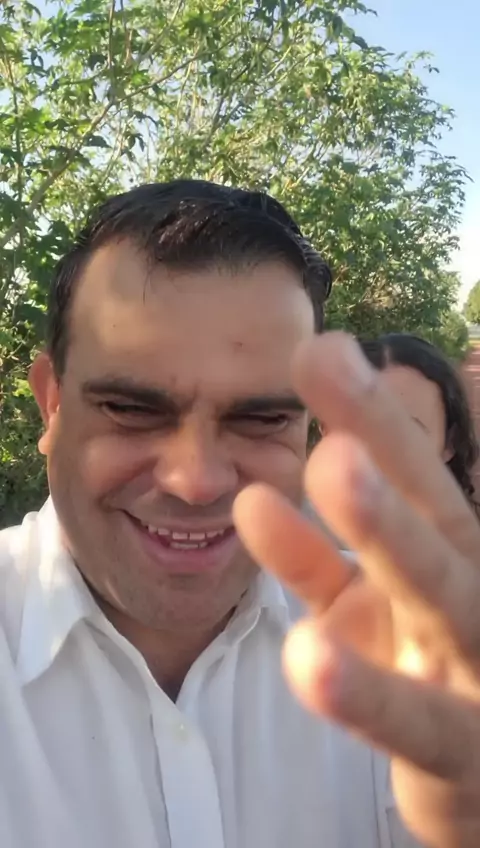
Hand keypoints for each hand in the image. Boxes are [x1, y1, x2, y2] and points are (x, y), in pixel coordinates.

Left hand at [234, 333, 479, 847]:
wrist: (477, 770)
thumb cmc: (422, 668)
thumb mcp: (368, 603)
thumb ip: (318, 556)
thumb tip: (262, 491)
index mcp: (449, 555)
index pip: (414, 474)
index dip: (372, 412)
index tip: (322, 345)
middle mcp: (470, 592)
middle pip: (430, 502)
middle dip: (381, 432)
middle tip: (324, 357)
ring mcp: (472, 666)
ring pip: (437, 590)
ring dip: (386, 527)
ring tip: (327, 462)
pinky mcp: (459, 750)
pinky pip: (411, 719)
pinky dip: (364, 687)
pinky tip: (307, 651)